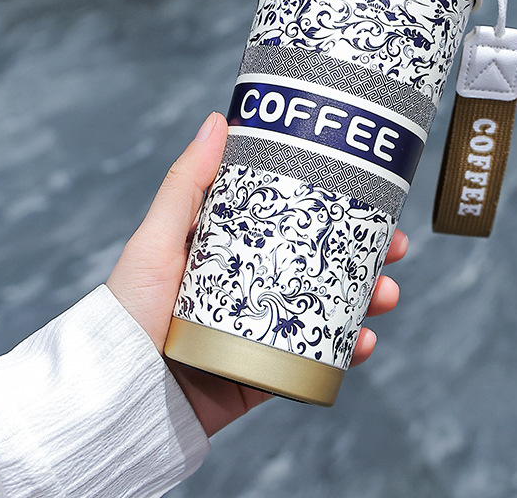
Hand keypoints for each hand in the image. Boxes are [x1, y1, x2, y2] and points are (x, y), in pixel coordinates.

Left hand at [107, 112, 407, 435]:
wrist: (120, 395)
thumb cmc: (129, 311)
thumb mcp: (157, 239)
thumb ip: (185, 184)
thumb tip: (217, 120)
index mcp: (233, 252)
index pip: (294, 222)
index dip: (337, 209)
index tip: (372, 199)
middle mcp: (254, 287)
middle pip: (323, 263)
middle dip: (368, 255)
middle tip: (397, 248)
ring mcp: (264, 330)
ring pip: (331, 308)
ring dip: (369, 299)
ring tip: (387, 295)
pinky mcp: (268, 373)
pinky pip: (319, 360)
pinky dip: (348, 351)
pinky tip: (364, 342)